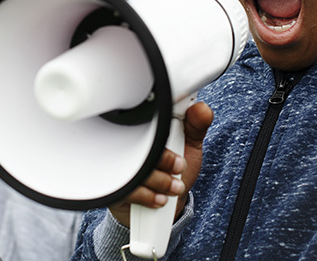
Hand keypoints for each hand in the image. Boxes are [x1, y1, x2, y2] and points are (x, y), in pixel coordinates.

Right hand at [108, 102, 213, 226]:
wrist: (164, 207)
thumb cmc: (175, 172)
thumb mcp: (190, 146)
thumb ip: (197, 126)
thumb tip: (201, 109)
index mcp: (147, 126)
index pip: (147, 117)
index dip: (163, 130)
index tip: (179, 149)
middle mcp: (128, 141)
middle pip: (139, 143)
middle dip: (165, 159)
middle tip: (180, 167)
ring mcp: (119, 163)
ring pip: (135, 167)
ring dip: (160, 180)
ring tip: (174, 186)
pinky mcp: (114, 185)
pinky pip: (127, 188)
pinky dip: (148, 195)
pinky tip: (159, 196)